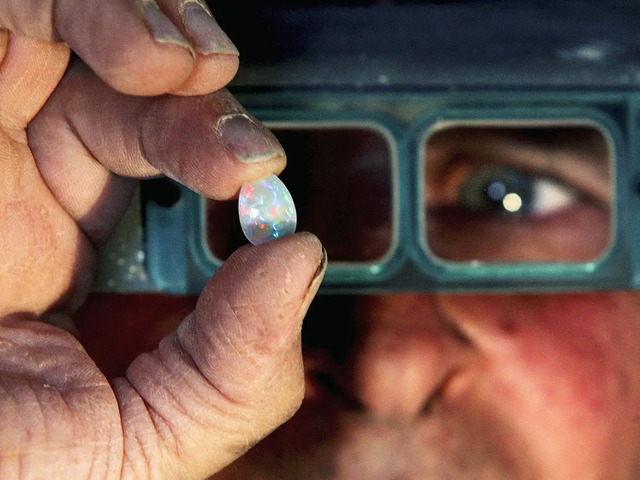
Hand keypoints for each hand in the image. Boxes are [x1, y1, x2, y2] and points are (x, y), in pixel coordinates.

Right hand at [0, 1, 325, 478]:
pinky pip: (21, 10)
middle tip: (247, 154)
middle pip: (134, 105)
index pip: (158, 180)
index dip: (217, 163)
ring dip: (163, 38)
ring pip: (87, 40)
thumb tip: (303, 260)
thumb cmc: (12, 465)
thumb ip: (239, 373)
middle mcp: (29, 189)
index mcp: (71, 261)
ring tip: (200, 72)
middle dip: (204, 113)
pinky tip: (153, 55)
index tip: (261, 186)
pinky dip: (97, 12)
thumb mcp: (141, 445)